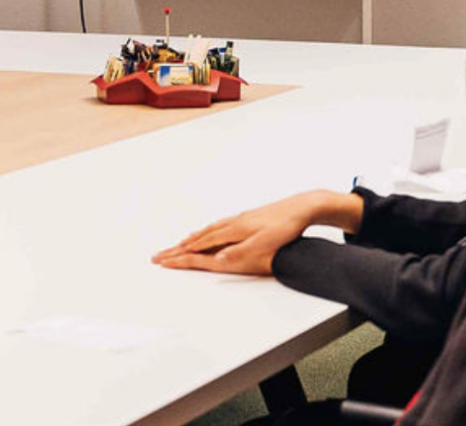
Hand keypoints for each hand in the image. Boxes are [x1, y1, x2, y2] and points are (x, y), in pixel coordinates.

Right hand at [153, 190, 354, 276]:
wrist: (303, 206)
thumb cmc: (287, 226)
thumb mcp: (267, 242)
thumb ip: (242, 251)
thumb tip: (220, 259)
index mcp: (235, 229)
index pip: (203, 243)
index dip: (183, 253)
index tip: (166, 259)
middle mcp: (233, 222)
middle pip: (200, 236)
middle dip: (179, 246)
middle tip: (161, 254)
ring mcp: (239, 219)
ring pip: (209, 230)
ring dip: (192, 238)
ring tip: (179, 243)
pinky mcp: (247, 218)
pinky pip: (219, 226)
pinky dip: (207, 231)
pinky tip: (209, 232)